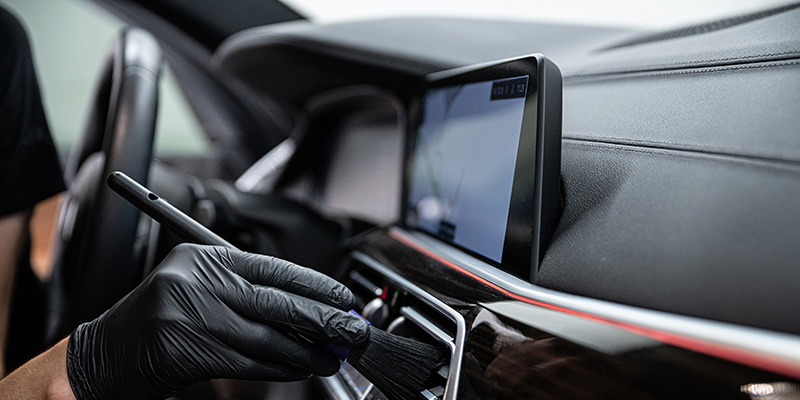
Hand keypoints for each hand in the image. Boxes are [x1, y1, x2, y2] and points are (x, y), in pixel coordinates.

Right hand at [66, 244, 368, 399]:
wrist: (106, 354)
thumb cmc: (159, 317)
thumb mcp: (197, 285)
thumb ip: (245, 289)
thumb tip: (308, 307)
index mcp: (205, 258)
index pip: (274, 268)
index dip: (316, 284)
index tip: (344, 298)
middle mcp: (199, 282)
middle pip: (278, 302)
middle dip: (323, 319)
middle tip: (351, 331)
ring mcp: (192, 318)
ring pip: (268, 338)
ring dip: (307, 352)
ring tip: (332, 358)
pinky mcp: (188, 354)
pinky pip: (250, 364)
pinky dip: (280, 369)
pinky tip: (300, 370)